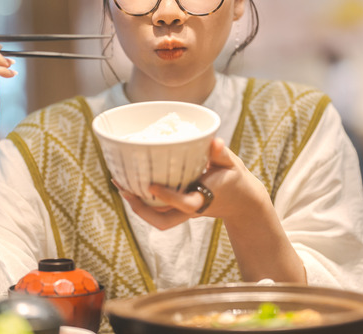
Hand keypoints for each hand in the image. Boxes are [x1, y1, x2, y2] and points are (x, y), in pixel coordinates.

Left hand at [117, 138, 270, 229]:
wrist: (241, 201)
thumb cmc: (234, 179)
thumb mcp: (232, 164)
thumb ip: (222, 153)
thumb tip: (214, 141)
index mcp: (206, 198)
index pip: (185, 203)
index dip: (167, 196)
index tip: (151, 185)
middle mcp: (192, 208)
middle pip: (164, 221)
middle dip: (142, 209)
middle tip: (124, 189)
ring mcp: (184, 211)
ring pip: (158, 219)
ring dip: (137, 206)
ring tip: (120, 185)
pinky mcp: (179, 209)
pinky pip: (158, 210)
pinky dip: (143, 200)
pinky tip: (130, 183)